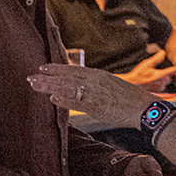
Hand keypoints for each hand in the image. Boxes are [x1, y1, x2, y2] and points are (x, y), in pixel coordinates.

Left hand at [29, 63, 148, 129]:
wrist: (145, 108)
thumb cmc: (131, 99)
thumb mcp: (113, 85)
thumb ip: (98, 85)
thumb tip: (85, 87)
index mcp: (98, 75)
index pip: (73, 69)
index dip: (57, 68)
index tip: (43, 67)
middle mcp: (95, 81)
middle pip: (66, 77)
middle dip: (48, 77)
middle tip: (31, 77)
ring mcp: (95, 93)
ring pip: (68, 87)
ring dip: (50, 86)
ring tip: (35, 85)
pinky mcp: (98, 106)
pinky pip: (77, 102)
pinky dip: (64, 100)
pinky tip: (52, 98)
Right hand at [121, 49, 172, 89]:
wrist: (132, 84)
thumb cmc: (139, 74)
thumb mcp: (147, 64)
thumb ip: (156, 58)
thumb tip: (163, 52)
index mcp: (161, 75)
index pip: (173, 70)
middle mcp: (162, 82)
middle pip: (169, 76)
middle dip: (166, 73)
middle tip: (156, 71)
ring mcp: (161, 88)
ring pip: (166, 81)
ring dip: (162, 79)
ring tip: (152, 76)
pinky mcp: (158, 91)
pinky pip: (163, 86)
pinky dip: (159, 83)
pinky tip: (152, 81)